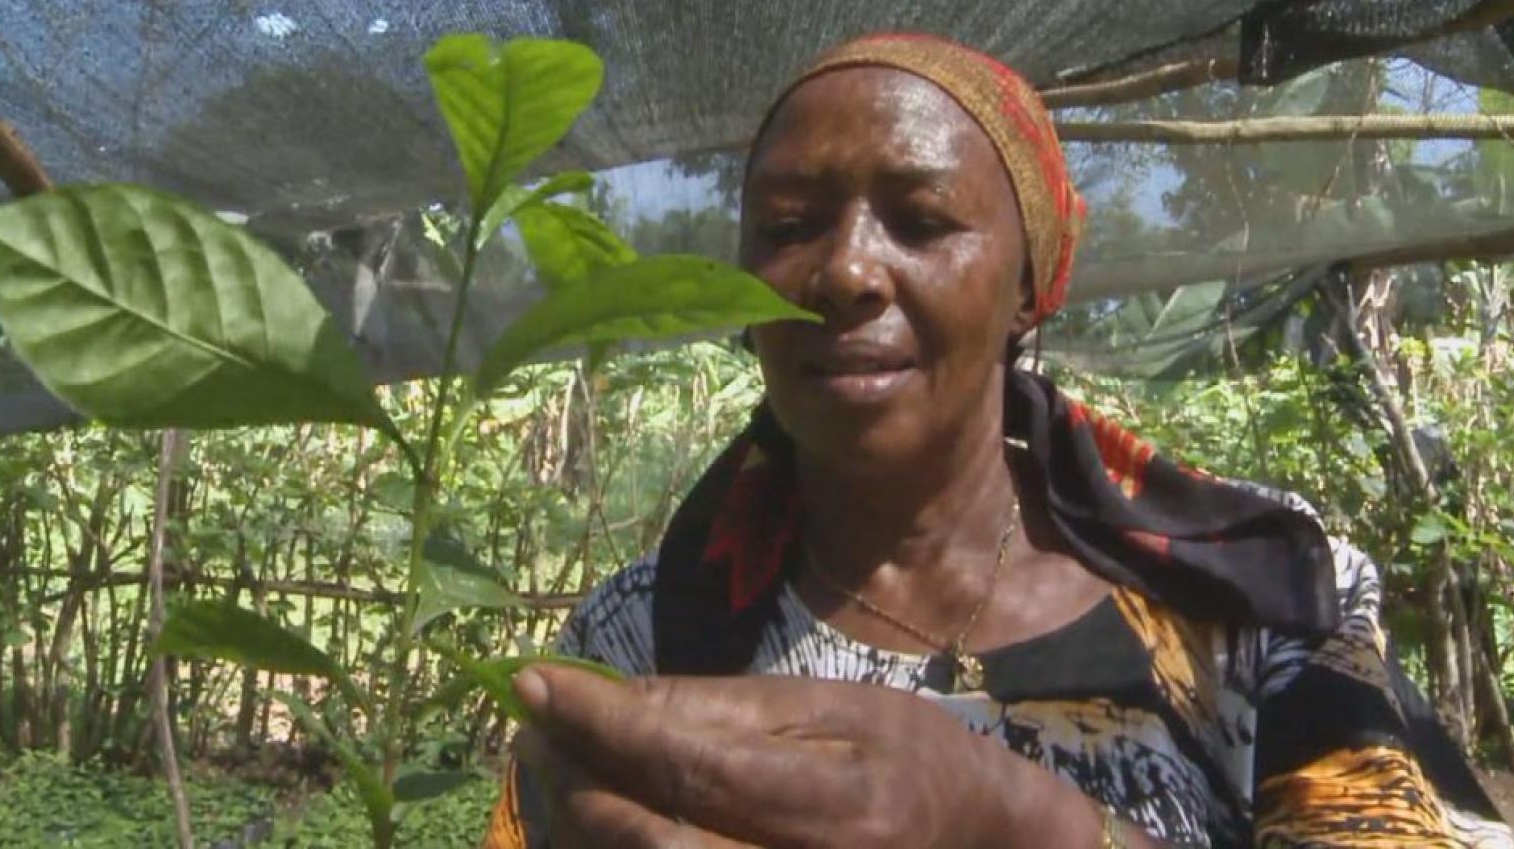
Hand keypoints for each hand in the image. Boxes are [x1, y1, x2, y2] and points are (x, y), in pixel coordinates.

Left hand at [512, 664, 1104, 847]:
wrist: (981, 845)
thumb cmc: (908, 757)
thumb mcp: (828, 708)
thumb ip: (722, 710)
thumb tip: (616, 696)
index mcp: (833, 806)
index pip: (688, 765)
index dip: (600, 723)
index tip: (533, 680)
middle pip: (650, 840)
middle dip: (574, 778)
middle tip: (532, 725)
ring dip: (579, 823)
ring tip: (553, 765)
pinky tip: (597, 814)